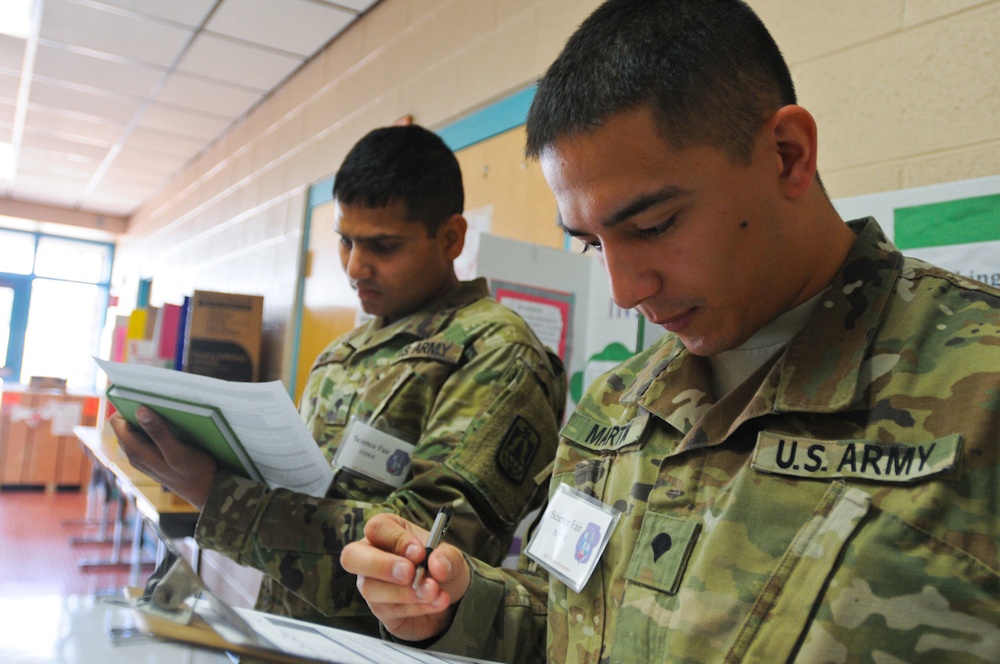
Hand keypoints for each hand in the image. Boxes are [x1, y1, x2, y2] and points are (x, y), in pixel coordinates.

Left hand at [109, 408, 217, 507]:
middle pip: (127, 425)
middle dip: (140, 413)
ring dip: (150, 421)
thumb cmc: (194, 472)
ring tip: (169, 415)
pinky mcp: (153, 458)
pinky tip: (173, 428)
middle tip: (161, 405)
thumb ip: (159, 432)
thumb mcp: (178, 452)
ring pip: (137, 431)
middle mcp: (134, 454)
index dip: (127, 408)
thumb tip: (140, 410)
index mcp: (136, 452)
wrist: (207, 492)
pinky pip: (146, 438)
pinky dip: (156, 430)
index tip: (146, 398)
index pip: (118, 422)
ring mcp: (143, 457)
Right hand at [340, 513, 470, 642]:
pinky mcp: (379, 608)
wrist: (448, 599)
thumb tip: (437, 565)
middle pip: (351, 556)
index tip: (420, 553)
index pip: (377, 528)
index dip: (397, 540)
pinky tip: (434, 602)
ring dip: (405, 592)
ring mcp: (371, 583)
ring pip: (370, 588)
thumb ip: (448, 557)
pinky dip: (415, 607)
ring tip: (433, 591)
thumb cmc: (441, 567)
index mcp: (387, 531)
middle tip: (410, 574)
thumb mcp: (452, 557)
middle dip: (381, 565)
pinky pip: (387, 609)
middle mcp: (372, 554)